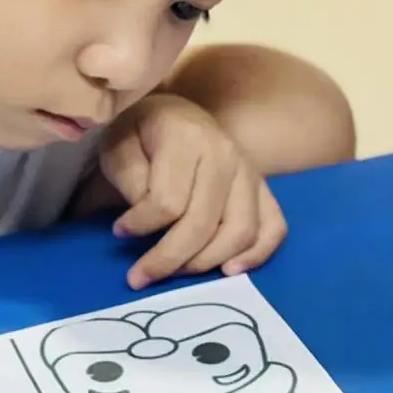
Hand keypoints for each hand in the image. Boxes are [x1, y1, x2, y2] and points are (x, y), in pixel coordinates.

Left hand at [96, 94, 287, 289]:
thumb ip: (129, 180)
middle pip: (204, 223)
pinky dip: (256, 255)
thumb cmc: (140, 134)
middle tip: (140, 277)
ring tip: (176, 273)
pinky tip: (228, 270)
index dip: (141, 225)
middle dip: (169, 258)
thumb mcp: (118, 147)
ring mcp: (250, 172)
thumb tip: (148, 223)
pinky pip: (273, 227)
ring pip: (240, 231)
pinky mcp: (263, 189)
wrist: (173, 115)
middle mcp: (226, 154)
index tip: (118, 231)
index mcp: (186, 138)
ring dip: (206, 262)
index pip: (169, 201)